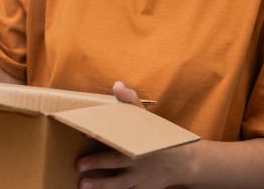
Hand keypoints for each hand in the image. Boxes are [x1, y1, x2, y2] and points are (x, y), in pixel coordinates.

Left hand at [75, 81, 198, 187]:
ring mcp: (142, 179)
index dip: (103, 135)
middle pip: (118, 162)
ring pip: (121, 183)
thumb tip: (117, 85)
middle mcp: (141, 161)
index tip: (84, 133)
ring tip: (83, 185)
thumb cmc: (159, 137)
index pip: (120, 136)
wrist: (184, 163)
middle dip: (98, 163)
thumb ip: (131, 102)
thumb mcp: (147, 119)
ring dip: (102, 185)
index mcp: (140, 140)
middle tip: (79, 165)